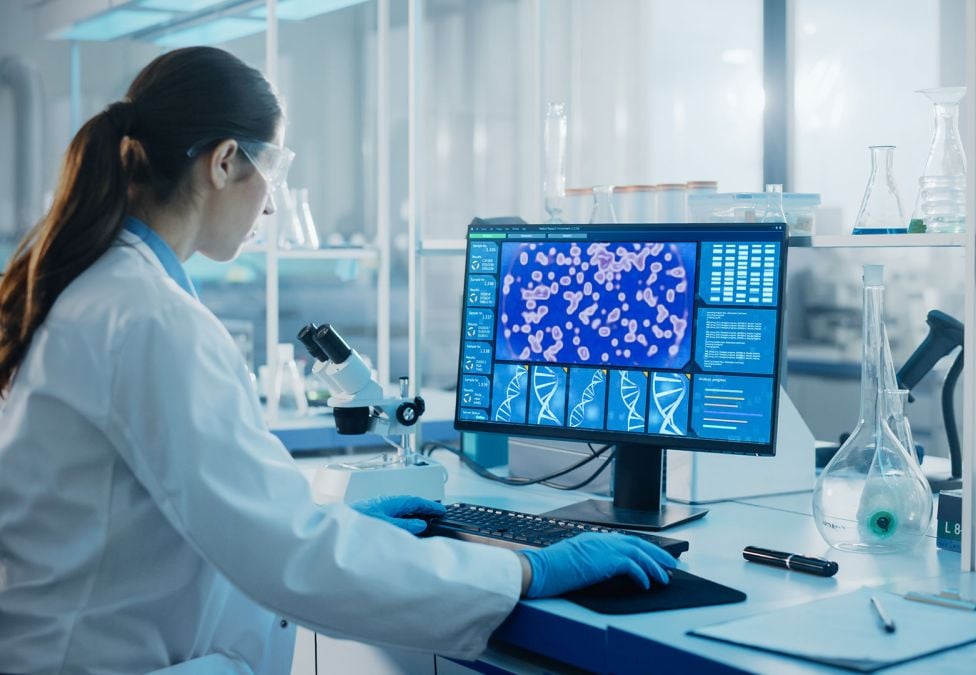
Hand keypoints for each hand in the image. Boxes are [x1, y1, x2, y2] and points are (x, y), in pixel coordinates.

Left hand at [349, 495, 445, 533]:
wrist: (332, 527)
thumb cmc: (355, 523)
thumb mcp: (386, 526)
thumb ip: (405, 526)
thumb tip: (420, 525)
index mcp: (389, 502)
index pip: (414, 501)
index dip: (429, 506)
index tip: (441, 510)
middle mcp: (383, 503)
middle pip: (407, 503)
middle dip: (422, 507)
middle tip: (435, 514)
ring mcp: (376, 509)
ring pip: (399, 509)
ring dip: (411, 513)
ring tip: (423, 520)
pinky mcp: (369, 517)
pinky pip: (392, 514)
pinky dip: (402, 518)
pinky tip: (402, 526)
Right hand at [519, 532, 677, 597]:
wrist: (539, 569)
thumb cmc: (550, 570)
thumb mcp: (574, 562)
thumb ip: (591, 561)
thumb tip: (606, 570)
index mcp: (594, 539)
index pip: (624, 541)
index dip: (642, 550)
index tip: (653, 558)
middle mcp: (601, 540)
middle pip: (637, 544)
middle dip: (656, 554)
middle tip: (670, 565)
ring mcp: (603, 548)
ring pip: (639, 554)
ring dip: (654, 566)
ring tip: (664, 578)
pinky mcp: (605, 560)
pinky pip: (632, 567)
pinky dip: (642, 575)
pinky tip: (646, 585)